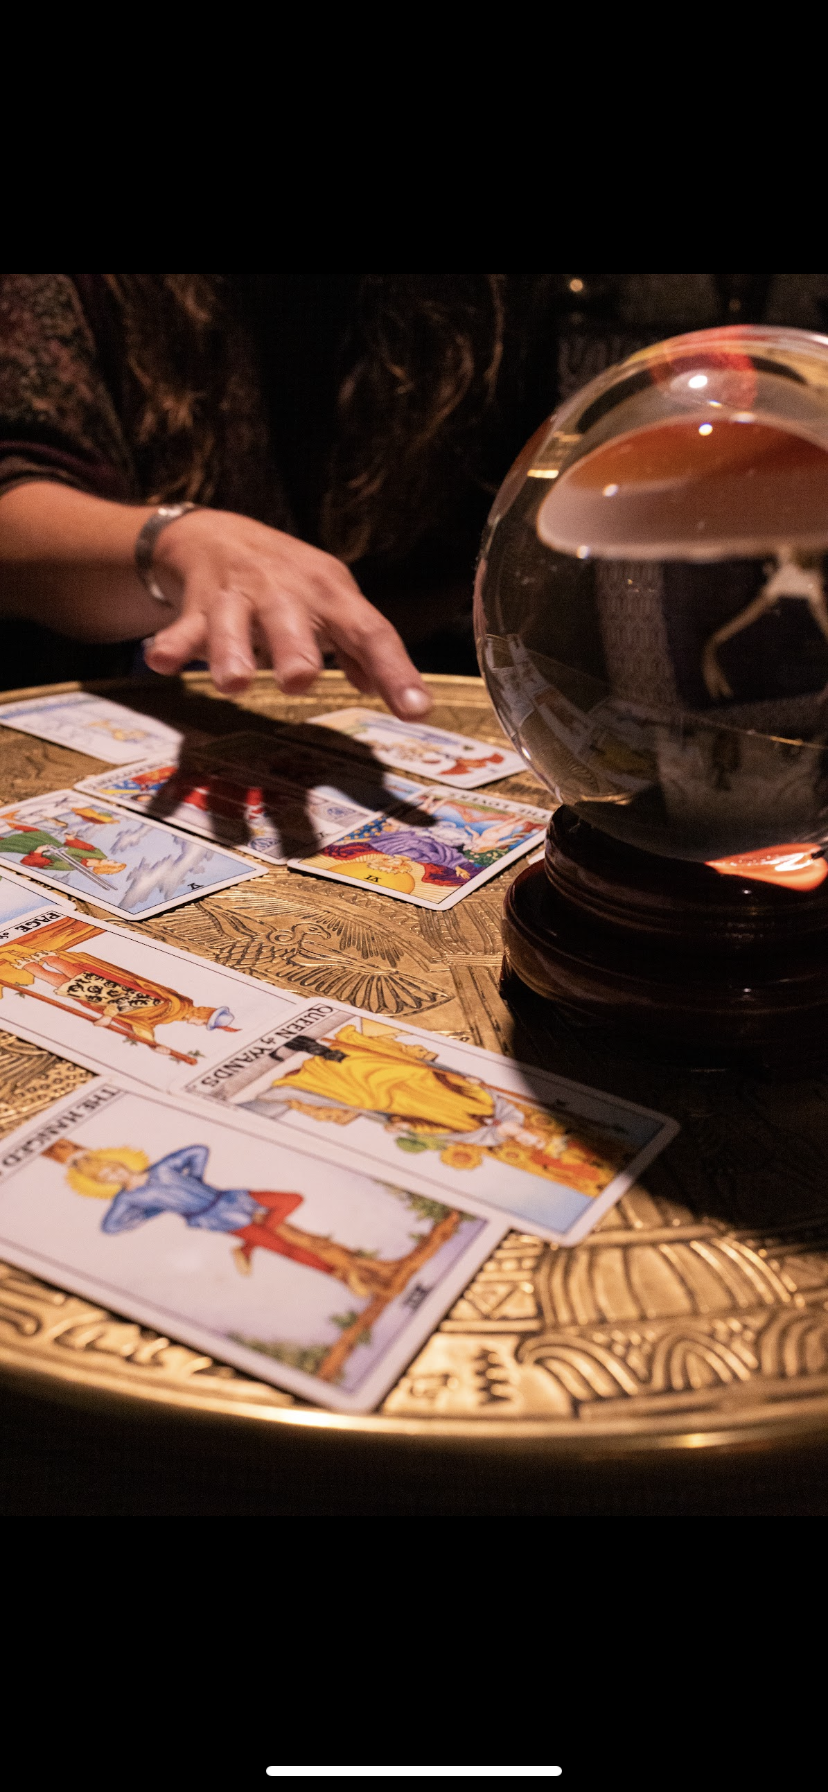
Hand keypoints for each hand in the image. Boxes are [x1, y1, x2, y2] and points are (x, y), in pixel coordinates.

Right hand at [142, 509, 431, 719]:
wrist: (218, 534)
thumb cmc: (289, 582)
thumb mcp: (332, 605)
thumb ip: (358, 650)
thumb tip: (392, 693)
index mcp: (332, 595)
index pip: (371, 632)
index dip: (396, 670)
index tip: (416, 710)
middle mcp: (287, 592)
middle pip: (293, 622)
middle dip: (294, 649)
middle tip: (299, 680)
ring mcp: (239, 596)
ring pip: (233, 623)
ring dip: (230, 652)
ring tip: (232, 682)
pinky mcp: (197, 603)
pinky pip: (183, 626)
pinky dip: (172, 643)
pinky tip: (161, 661)